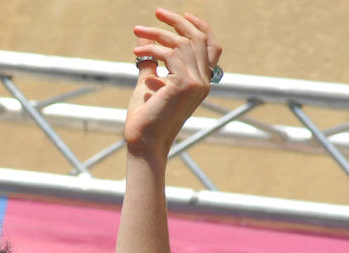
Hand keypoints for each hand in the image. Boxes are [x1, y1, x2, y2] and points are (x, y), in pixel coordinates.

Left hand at [126, 9, 221, 158]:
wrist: (143, 143)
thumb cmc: (144, 119)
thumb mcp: (147, 85)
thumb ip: (150, 63)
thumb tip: (143, 43)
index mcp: (201, 81)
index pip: (212, 46)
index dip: (200, 27)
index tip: (183, 15)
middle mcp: (204, 81)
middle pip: (198, 38)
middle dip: (177, 22)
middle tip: (157, 12)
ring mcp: (197, 83)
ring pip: (182, 43)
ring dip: (157, 33)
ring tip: (137, 30)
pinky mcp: (184, 84)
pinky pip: (169, 54)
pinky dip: (152, 48)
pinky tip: (136, 51)